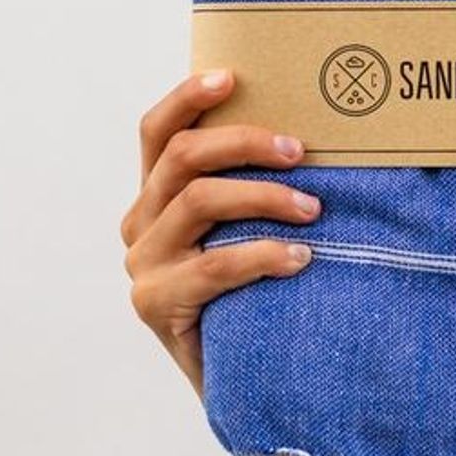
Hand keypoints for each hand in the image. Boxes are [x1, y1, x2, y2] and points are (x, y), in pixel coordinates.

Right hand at [120, 68, 320, 398]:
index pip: (158, 132)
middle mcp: (140, 222)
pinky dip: (263, 255)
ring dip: (265, 197)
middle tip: (301, 151)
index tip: (232, 77)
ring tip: (315, 210)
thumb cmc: (253, 292)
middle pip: (182, 157)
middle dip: (246, 144)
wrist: (237, 378)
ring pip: (199, 201)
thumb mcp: (244, 231)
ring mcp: (143, 264)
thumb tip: (313, 141)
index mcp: (155, 195)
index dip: (188, 98)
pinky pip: (214, 265)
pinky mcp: (154, 304)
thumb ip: (251, 191)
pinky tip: (301, 258)